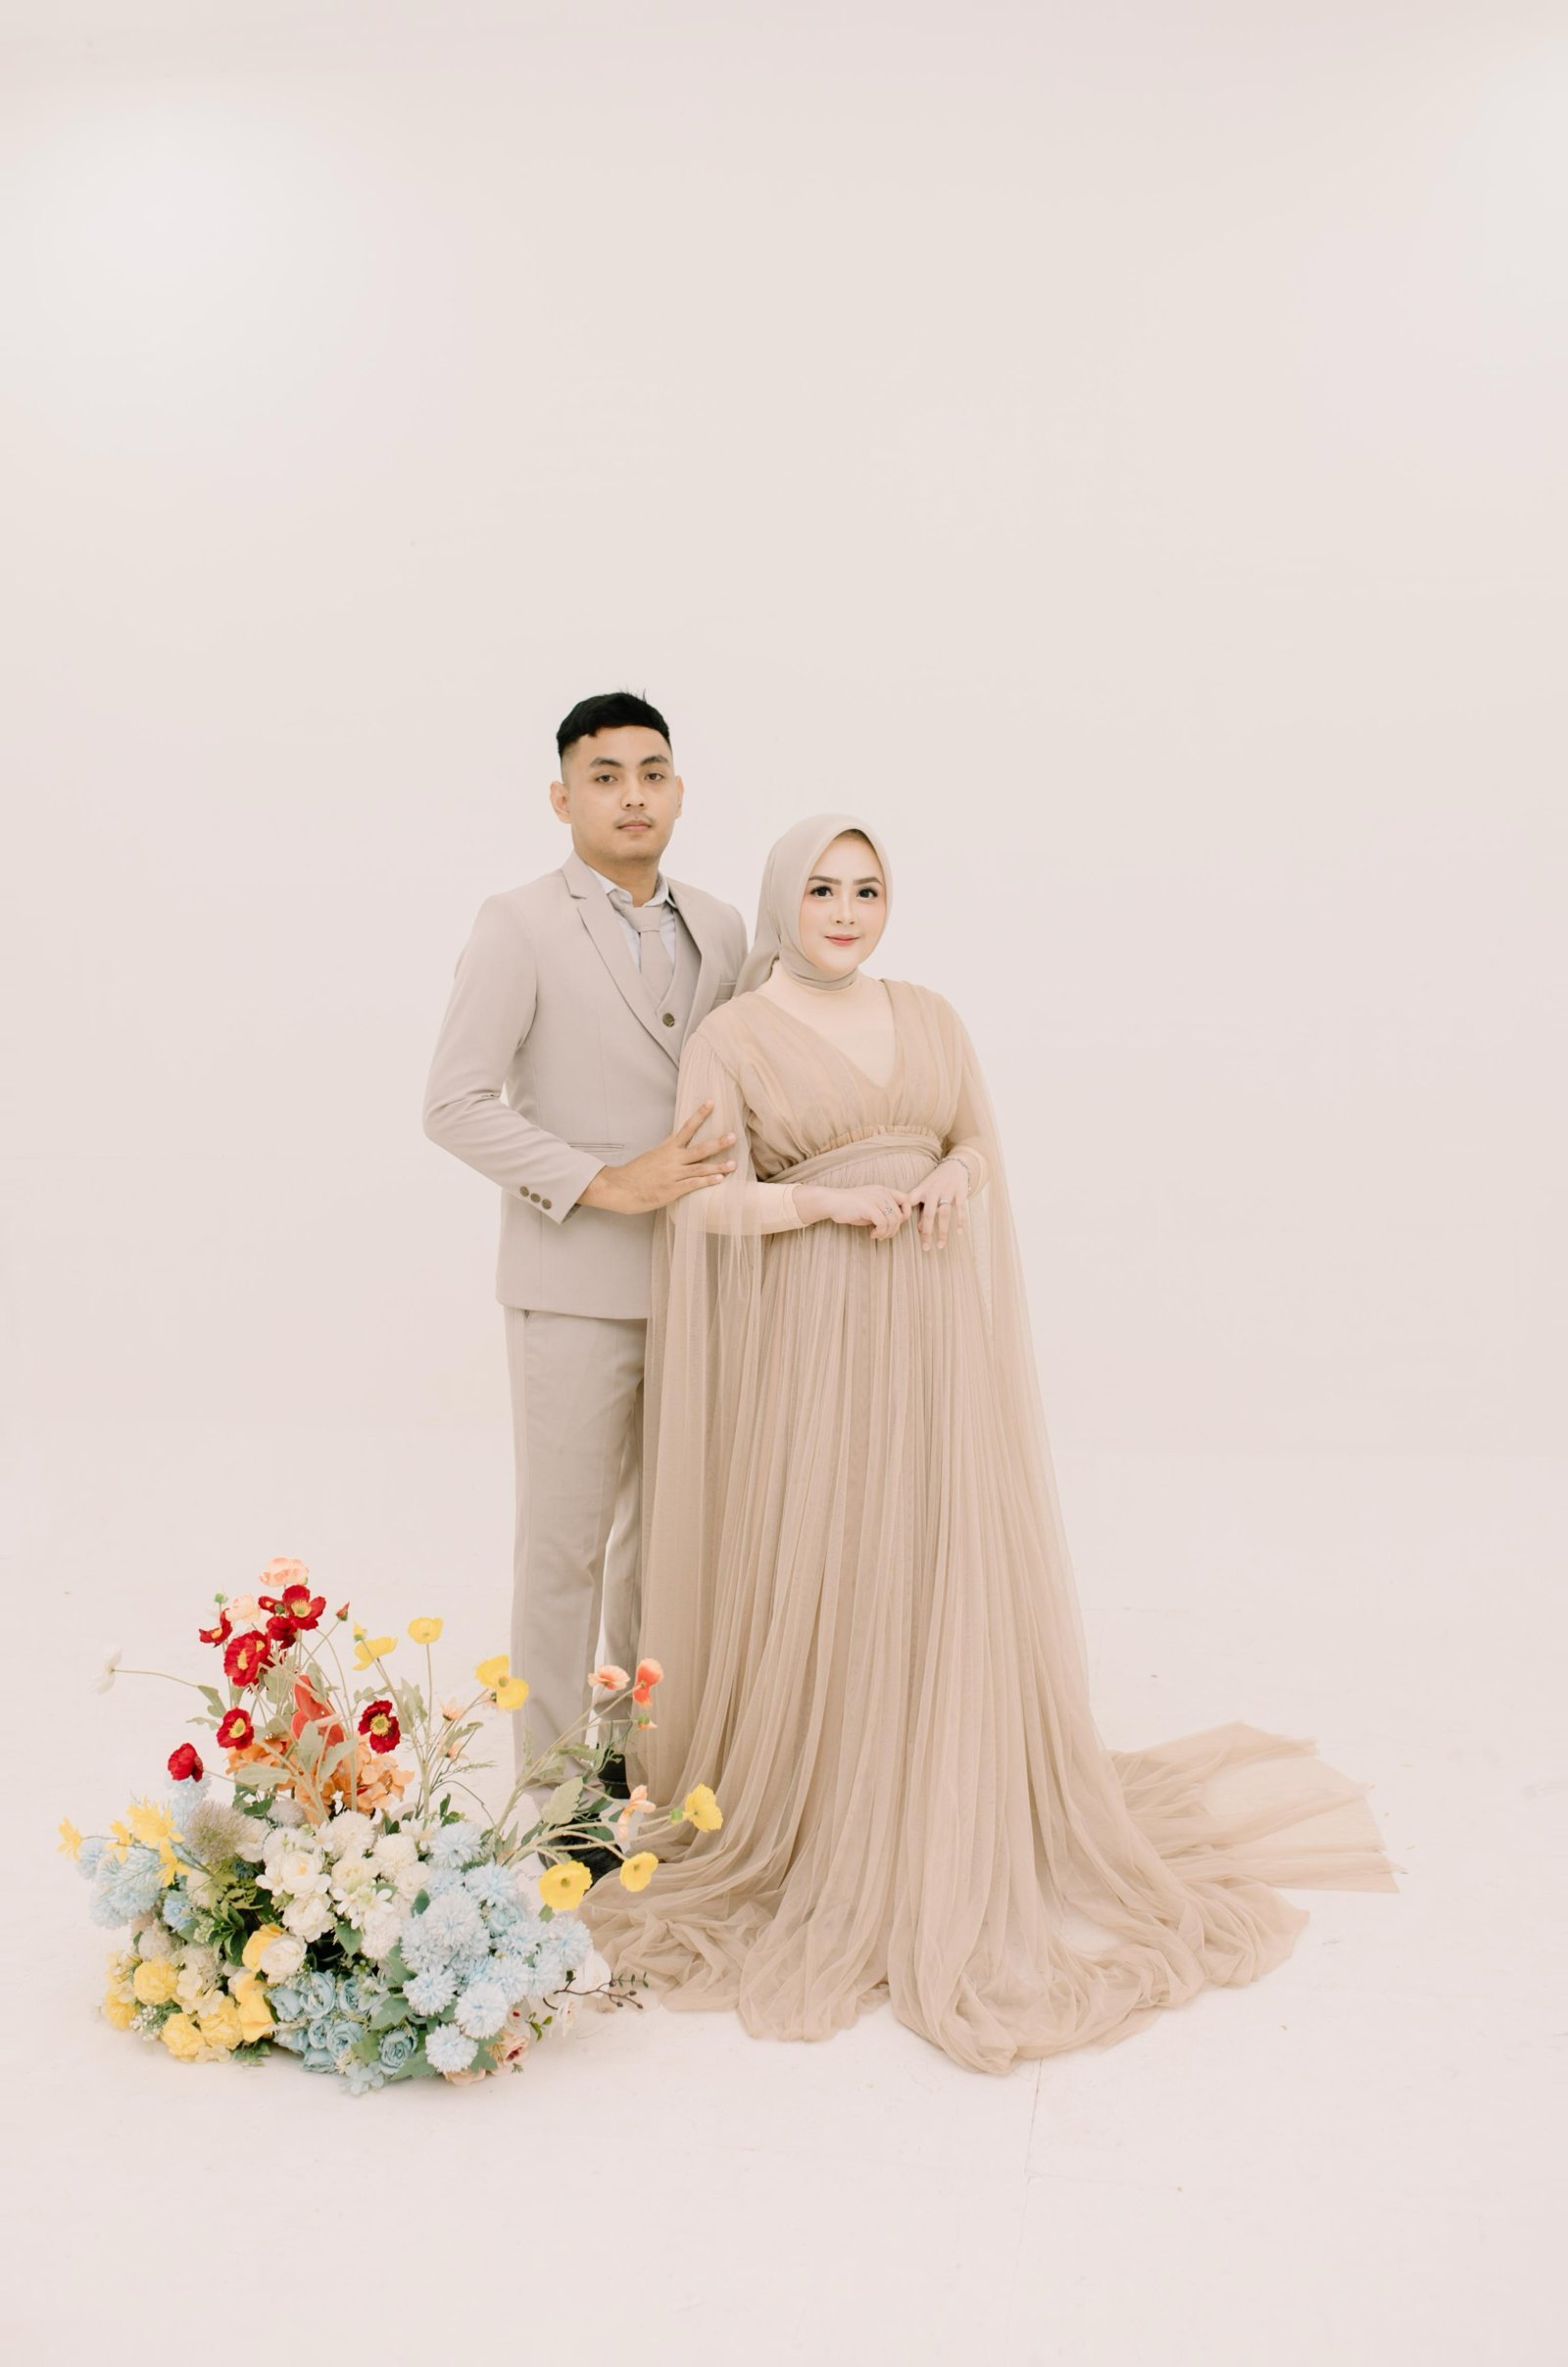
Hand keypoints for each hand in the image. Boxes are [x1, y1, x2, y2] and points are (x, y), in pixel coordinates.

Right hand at [581, 1100, 737, 1212]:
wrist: (618, 1188)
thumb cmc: (635, 1173)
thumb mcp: (652, 1155)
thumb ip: (667, 1145)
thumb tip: (676, 1134)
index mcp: (667, 1149)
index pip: (686, 1128)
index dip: (699, 1114)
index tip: (711, 1102)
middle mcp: (672, 1159)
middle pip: (699, 1148)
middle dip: (717, 1143)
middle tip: (734, 1136)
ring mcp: (672, 1175)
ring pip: (699, 1169)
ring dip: (718, 1166)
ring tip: (734, 1164)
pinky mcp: (671, 1190)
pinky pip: (692, 1185)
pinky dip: (706, 1182)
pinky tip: (719, 1180)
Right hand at [804, 1183, 910, 1240]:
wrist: (831, 1202)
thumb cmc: (850, 1207)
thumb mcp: (871, 1206)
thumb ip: (884, 1211)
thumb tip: (896, 1224)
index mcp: (884, 1190)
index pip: (906, 1200)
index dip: (905, 1214)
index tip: (894, 1224)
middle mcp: (882, 1193)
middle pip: (899, 1215)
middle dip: (893, 1229)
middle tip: (882, 1235)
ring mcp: (875, 1198)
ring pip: (892, 1221)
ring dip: (886, 1233)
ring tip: (877, 1235)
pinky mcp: (868, 1206)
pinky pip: (883, 1223)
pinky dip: (879, 1232)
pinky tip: (871, 1234)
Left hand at [897, 1156, 970, 1251]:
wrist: (955, 1166)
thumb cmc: (936, 1183)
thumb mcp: (926, 1191)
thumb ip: (922, 1210)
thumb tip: (920, 1229)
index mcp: (922, 1190)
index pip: (910, 1201)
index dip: (904, 1212)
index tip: (898, 1226)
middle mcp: (934, 1191)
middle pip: (929, 1213)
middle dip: (927, 1231)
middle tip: (925, 1248)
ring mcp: (948, 1191)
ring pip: (944, 1213)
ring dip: (942, 1230)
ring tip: (940, 1245)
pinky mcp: (960, 1192)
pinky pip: (961, 1208)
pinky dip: (960, 1220)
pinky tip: (959, 1233)